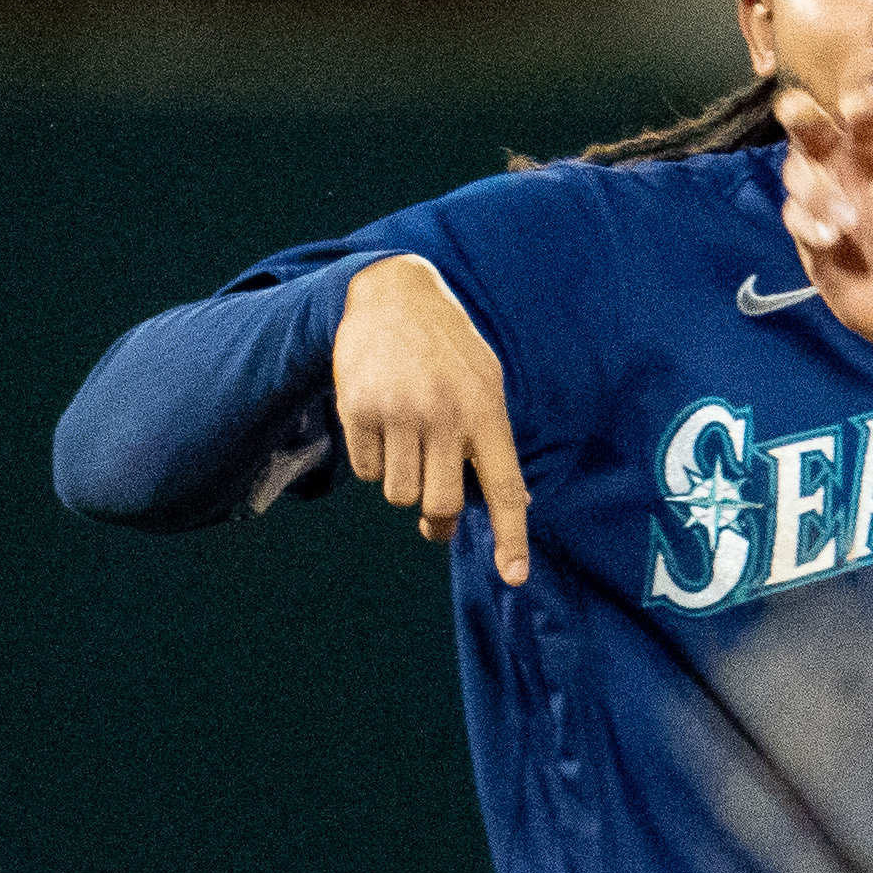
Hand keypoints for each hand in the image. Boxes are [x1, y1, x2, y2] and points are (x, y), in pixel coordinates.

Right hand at [331, 256, 530, 586]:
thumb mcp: (484, 382)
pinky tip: (380, 424)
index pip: (503, 485)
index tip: (514, 577)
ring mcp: (399, 410)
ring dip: (402, 484)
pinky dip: (374, 460)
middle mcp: (444, 412)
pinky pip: (367, 471)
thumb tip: (508, 504)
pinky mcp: (359, 409)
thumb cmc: (446, 350)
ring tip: (406, 445)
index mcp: (485, 408)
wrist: (392, 294)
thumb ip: (493, 442)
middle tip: (435, 521)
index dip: (511, 536)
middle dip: (438, 521)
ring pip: (400, 495)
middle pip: (442, 505)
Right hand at [774, 83, 872, 353]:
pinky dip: (805, 223)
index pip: (870, 121)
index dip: (861, 106)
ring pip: (797, 172)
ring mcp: (827, 204)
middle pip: (815, 133)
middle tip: (794, 109)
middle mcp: (850, 173)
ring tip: (844, 223)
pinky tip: (829, 241)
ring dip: (810, 188)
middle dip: (802, 117)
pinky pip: (794, 217)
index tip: (858, 101)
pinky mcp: (811, 239)